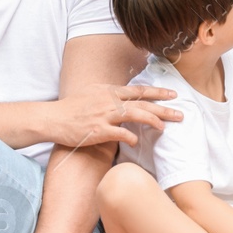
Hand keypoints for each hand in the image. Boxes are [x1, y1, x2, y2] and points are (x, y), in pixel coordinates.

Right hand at [48, 84, 182, 147]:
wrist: (52, 118)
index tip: (173, 94)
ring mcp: (104, 115)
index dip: (157, 92)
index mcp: (109, 91)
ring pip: (135, 115)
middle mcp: (109, 100)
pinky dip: (131, 137)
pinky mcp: (98, 130)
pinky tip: (137, 141)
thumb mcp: (92, 94)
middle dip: (163, 107)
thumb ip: (110, 96)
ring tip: (164, 127)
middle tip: (180, 113)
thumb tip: (125, 100)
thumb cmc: (71, 108)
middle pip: (142, 102)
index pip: (138, 90)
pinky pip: (120, 133)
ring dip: (152, 120)